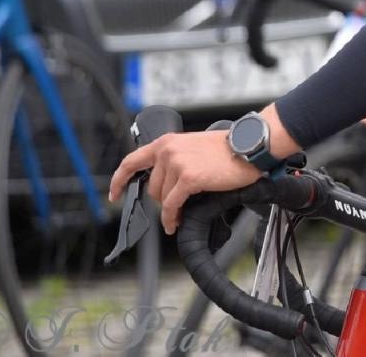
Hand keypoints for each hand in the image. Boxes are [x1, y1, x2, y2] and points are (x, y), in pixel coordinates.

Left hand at [110, 131, 261, 234]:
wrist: (249, 147)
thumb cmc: (228, 148)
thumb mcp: (194, 147)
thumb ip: (176, 159)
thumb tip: (166, 184)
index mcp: (167, 142)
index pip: (132, 161)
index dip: (119, 180)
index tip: (116, 194)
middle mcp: (168, 151)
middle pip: (151, 186)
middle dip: (161, 199)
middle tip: (175, 205)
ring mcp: (177, 164)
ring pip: (161, 198)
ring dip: (169, 209)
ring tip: (180, 212)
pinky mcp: (188, 178)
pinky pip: (171, 206)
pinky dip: (171, 217)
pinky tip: (175, 222)